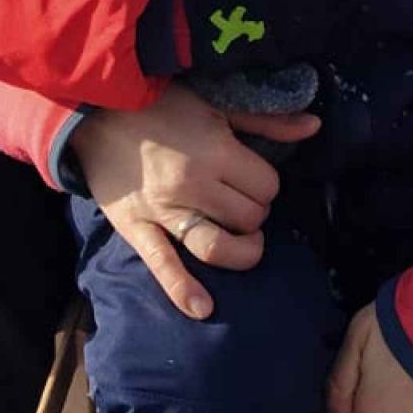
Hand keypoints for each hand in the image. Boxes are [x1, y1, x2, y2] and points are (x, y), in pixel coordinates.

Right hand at [71, 83, 319, 319]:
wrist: (98, 111)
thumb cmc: (163, 105)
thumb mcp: (218, 104)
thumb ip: (267, 121)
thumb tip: (314, 127)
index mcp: (216, 151)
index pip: (267, 186)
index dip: (266, 185)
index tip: (254, 179)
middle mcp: (193, 185)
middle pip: (248, 218)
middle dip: (254, 214)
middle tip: (242, 202)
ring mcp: (164, 210)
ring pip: (217, 247)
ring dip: (240, 252)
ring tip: (245, 245)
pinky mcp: (136, 228)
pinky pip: (162, 265)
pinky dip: (182, 290)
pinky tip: (202, 308)